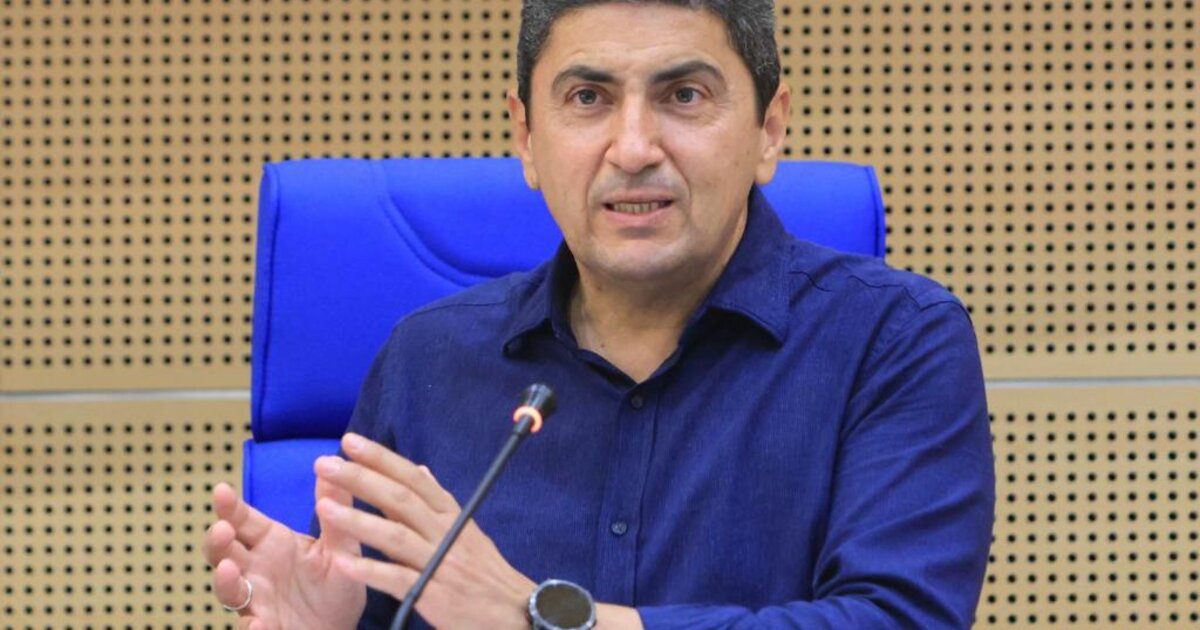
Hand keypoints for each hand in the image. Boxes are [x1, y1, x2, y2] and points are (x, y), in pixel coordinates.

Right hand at [202, 479, 365, 628]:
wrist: (342, 629)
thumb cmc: (336, 586)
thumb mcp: (342, 547)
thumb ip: (336, 511)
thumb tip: (332, 465)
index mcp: (272, 543)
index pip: (243, 520)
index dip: (230, 507)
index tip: (222, 490)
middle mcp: (256, 569)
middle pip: (223, 552)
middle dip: (217, 541)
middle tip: (222, 529)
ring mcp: (256, 600)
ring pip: (228, 589)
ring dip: (225, 581)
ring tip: (229, 570)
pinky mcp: (264, 628)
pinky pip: (250, 627)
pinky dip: (251, 626)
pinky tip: (258, 623)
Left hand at [314, 433, 535, 629]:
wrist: (515, 613)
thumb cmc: (486, 573)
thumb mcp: (467, 531)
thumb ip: (438, 504)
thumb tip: (420, 470)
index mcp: (452, 515)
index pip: (414, 478)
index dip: (381, 458)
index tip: (351, 441)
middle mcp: (446, 533)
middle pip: (400, 499)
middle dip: (361, 479)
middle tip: (325, 464)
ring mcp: (440, 563)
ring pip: (395, 536)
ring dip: (358, 520)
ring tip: (323, 507)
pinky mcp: (434, 595)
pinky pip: (397, 579)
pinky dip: (370, 571)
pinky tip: (343, 563)